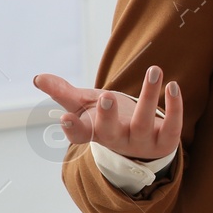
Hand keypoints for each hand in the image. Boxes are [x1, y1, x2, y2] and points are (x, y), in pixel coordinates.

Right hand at [33, 67, 182, 160]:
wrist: (142, 141)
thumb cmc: (109, 118)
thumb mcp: (86, 104)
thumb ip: (63, 92)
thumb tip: (37, 78)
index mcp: (94, 132)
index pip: (80, 135)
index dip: (73, 128)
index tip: (65, 118)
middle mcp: (117, 140)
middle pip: (110, 132)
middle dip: (107, 116)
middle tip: (107, 97)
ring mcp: (142, 142)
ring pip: (143, 123)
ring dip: (149, 96)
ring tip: (154, 70)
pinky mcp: (166, 140)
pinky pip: (172, 126)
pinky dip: (175, 107)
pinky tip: (173, 86)